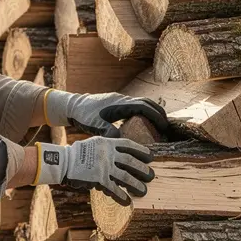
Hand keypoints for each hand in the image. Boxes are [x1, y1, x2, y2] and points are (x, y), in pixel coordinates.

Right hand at [33, 137, 153, 205]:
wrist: (63, 162)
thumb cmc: (77, 153)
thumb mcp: (94, 143)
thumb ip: (107, 148)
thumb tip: (120, 154)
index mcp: (107, 143)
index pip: (128, 145)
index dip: (141, 151)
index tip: (150, 156)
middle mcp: (108, 154)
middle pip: (131, 162)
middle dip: (142, 169)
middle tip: (151, 175)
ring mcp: (104, 167)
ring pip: (125, 177)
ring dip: (136, 185)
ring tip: (144, 191)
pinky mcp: (99, 180)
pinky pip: (114, 189)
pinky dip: (121, 196)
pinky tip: (128, 202)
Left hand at [44, 90, 167, 137]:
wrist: (73, 105)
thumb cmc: (83, 115)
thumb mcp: (94, 125)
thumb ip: (107, 132)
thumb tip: (120, 140)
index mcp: (119, 103)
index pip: (144, 107)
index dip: (155, 116)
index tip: (164, 126)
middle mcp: (122, 99)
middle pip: (147, 103)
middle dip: (159, 113)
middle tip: (167, 126)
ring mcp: (120, 100)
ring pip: (142, 103)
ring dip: (152, 112)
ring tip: (160, 124)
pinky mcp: (117, 103)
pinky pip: (135, 106)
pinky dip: (144, 112)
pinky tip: (144, 123)